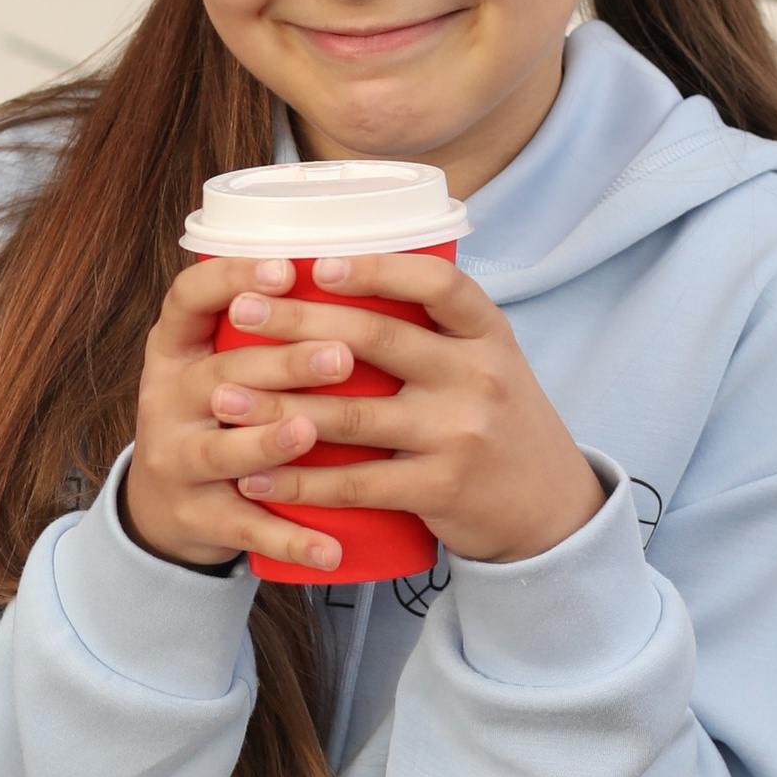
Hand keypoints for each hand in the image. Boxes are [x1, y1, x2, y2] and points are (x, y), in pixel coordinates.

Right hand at [120, 255, 363, 577]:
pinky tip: (330, 549)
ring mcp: (175, 461)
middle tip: (342, 355)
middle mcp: (165, 400)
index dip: (231, 281)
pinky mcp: (196, 517)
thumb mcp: (216, 363)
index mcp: (174, 350)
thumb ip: (263, 330)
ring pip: (221, 451)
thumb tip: (358, 271)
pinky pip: (245, 527)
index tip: (284, 271)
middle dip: (281, 364)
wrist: (165, 507)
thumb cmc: (217, 414)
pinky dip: (289, 538)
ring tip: (310, 432)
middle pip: (219, 374)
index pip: (187, 299)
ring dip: (267, 442)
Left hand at [226, 254, 604, 567]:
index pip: (438, 284)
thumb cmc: (501, 425)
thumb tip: (346, 280)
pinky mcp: (439, 490)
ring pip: (353, 415)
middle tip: (241, 311)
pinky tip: (256, 478)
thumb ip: (436, 331)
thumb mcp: (491, 364)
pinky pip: (356, 483)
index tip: (318, 263)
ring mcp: (458, 435)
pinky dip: (300, 481)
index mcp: (489, 335)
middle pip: (377, 339)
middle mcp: (477, 378)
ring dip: (278, 405)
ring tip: (224, 396)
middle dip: (298, 323)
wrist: (552, 513)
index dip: (377, 269)